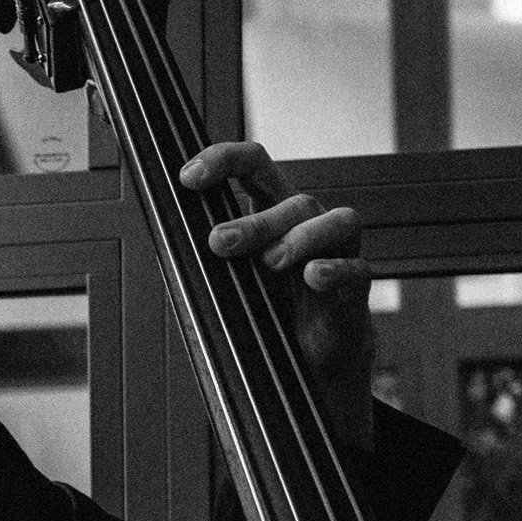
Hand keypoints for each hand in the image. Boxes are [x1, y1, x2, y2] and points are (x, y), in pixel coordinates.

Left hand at [181, 139, 373, 449]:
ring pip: (336, 220)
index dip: (224, 161)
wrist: (313, 359)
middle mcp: (308, 226)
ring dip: (300, 237)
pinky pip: (358, 269)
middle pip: (293, 199)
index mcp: (273, 212)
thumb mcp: (228, 280)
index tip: (188, 177)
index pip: (254, 167)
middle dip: (254, 219)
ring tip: (271, 263)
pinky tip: (313, 276)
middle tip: (220, 243)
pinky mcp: (356, 290)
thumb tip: (162, 243)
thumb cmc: (270, 310)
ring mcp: (338, 254)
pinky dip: (336, 269)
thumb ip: (202, 259)